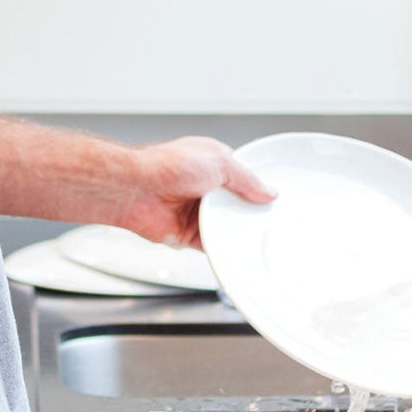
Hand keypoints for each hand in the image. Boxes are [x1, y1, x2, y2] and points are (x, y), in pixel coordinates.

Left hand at [113, 136, 274, 249]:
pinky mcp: (188, 233)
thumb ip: (247, 179)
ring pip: (225, 225)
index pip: (244, 178)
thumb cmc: (167, 166)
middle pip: (236, 204)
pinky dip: (222, 248)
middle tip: (269, 220)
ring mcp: (196, 211)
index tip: (275, 200)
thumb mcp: (220, 162)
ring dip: (235, 230)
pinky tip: (235, 249)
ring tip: (255, 235)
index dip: (259, 188)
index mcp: (212, 163)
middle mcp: (204, 187)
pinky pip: (211, 244)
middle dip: (249, 212)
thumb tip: (268, 191)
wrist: (137, 190)